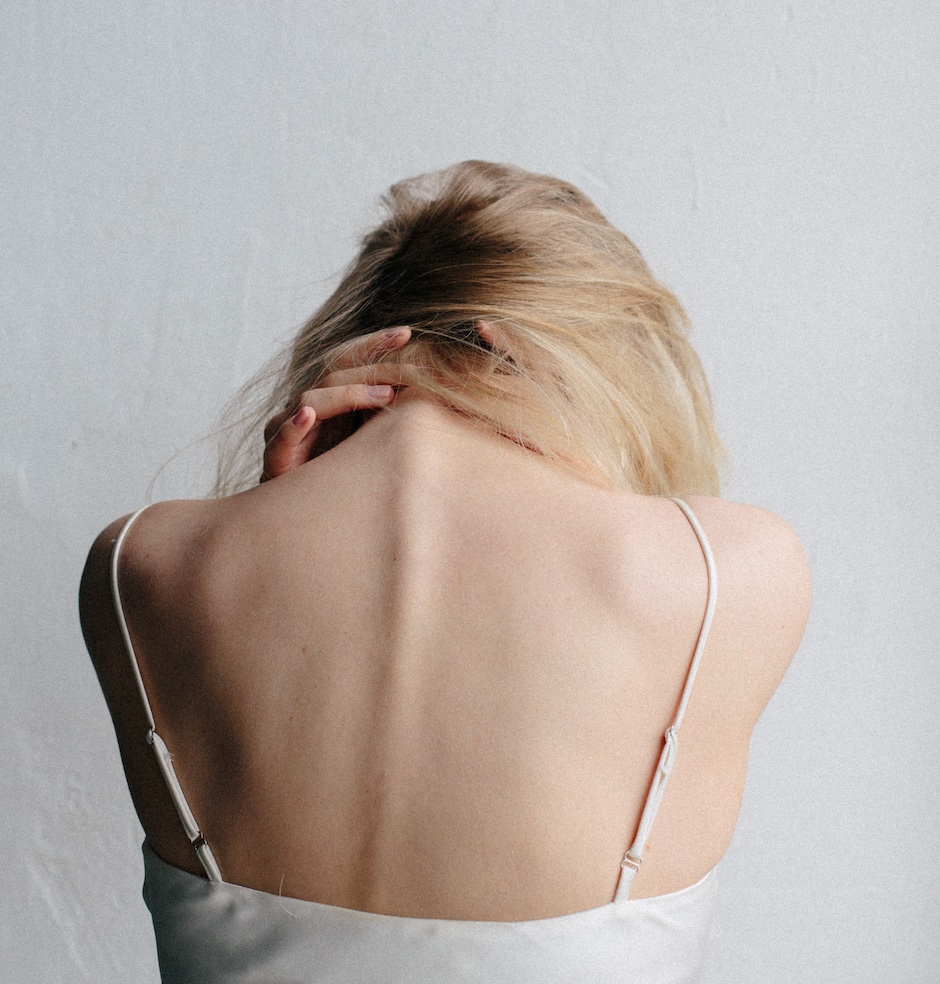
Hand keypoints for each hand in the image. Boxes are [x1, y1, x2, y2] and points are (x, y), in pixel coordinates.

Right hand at [260, 327, 411, 481]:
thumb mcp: (363, 441)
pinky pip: (283, 436)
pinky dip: (296, 425)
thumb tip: (423, 395)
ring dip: (349, 394)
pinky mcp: (275, 457)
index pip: (346, 362)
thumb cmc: (335, 476)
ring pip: (311, 398)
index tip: (406, 333)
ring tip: (384, 394)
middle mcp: (302, 408)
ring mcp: (285, 429)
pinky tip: (308, 416)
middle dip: (372, 362)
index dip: (373, 345)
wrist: (298, 514)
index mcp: (324, 400)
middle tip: (409, 360)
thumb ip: (380, 417)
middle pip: (333, 372)